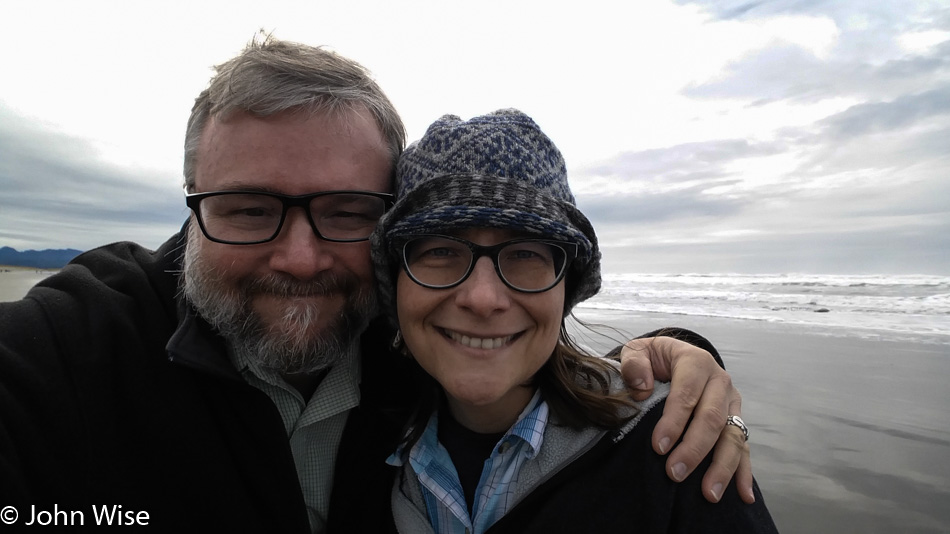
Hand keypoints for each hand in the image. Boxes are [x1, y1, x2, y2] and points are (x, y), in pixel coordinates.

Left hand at [619, 336, 754, 503]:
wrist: (674, 357)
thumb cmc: (653, 359)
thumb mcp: (638, 350)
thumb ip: (633, 363)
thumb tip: (641, 387)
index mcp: (696, 362)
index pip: (687, 394)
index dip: (674, 421)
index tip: (659, 447)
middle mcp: (719, 381)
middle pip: (712, 418)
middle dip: (694, 449)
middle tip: (675, 473)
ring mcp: (731, 402)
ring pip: (732, 436)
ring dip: (722, 467)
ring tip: (709, 493)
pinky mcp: (736, 420)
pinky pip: (743, 447)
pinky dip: (743, 472)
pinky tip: (744, 495)